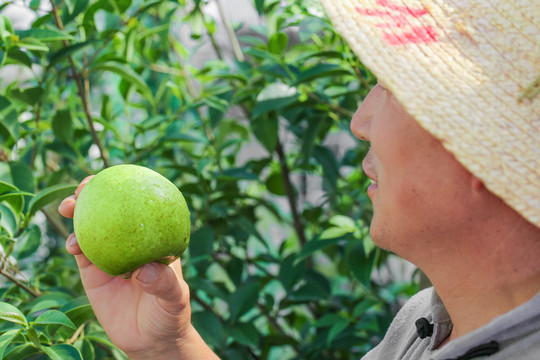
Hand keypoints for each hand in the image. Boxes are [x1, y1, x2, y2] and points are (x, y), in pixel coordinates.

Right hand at [58, 176, 218, 359]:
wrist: (150, 340)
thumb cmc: (169, 315)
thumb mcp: (174, 299)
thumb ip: (164, 284)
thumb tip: (146, 269)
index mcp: (154, 239)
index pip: (143, 207)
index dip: (130, 188)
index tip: (118, 177)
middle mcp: (132, 242)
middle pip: (113, 210)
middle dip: (98, 192)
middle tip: (86, 186)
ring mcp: (111, 254)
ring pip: (92, 226)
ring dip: (79, 212)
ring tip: (70, 206)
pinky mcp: (93, 272)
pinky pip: (81, 252)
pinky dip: (75, 243)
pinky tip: (73, 244)